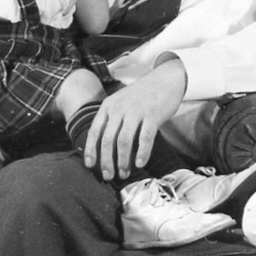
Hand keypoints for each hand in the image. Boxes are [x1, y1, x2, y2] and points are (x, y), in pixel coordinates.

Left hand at [83, 60, 185, 179]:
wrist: (165, 79)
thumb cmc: (142, 96)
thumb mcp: (121, 103)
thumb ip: (112, 120)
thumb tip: (105, 148)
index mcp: (108, 106)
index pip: (95, 131)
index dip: (91, 150)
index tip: (91, 165)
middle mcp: (119, 108)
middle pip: (108, 140)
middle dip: (106, 161)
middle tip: (109, 176)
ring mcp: (136, 111)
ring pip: (124, 141)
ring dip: (123, 161)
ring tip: (124, 173)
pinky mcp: (153, 115)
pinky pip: (145, 138)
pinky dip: (142, 153)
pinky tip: (140, 164)